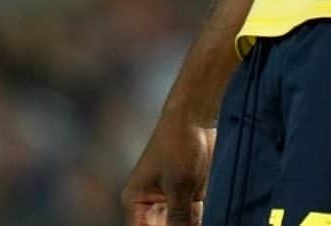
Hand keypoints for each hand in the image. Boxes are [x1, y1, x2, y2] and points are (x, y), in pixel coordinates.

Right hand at [121, 110, 215, 225]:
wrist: (195, 116)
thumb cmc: (178, 144)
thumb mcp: (178, 187)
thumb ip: (178, 220)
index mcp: (135, 202)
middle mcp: (149, 205)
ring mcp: (169, 201)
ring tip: (192, 223)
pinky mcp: (188, 195)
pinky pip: (190, 220)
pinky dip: (195, 225)